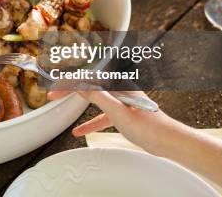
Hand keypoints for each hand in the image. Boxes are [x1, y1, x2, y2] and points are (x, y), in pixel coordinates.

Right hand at [48, 90, 176, 153]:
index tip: (54, 90)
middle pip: (89, 86)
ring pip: (93, 100)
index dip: (69, 84)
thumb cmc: (148, 126)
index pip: (87, 80)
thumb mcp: (117, 110)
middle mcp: (119, 90)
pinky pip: (101, 116)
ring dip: (77, 103)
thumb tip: (79, 84)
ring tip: (62, 105)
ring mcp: (121, 102)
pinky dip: (89, 122)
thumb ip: (97, 96)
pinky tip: (79, 131)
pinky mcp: (123, 115)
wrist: (167, 140)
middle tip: (53, 95)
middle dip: (70, 89)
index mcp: (118, 84)